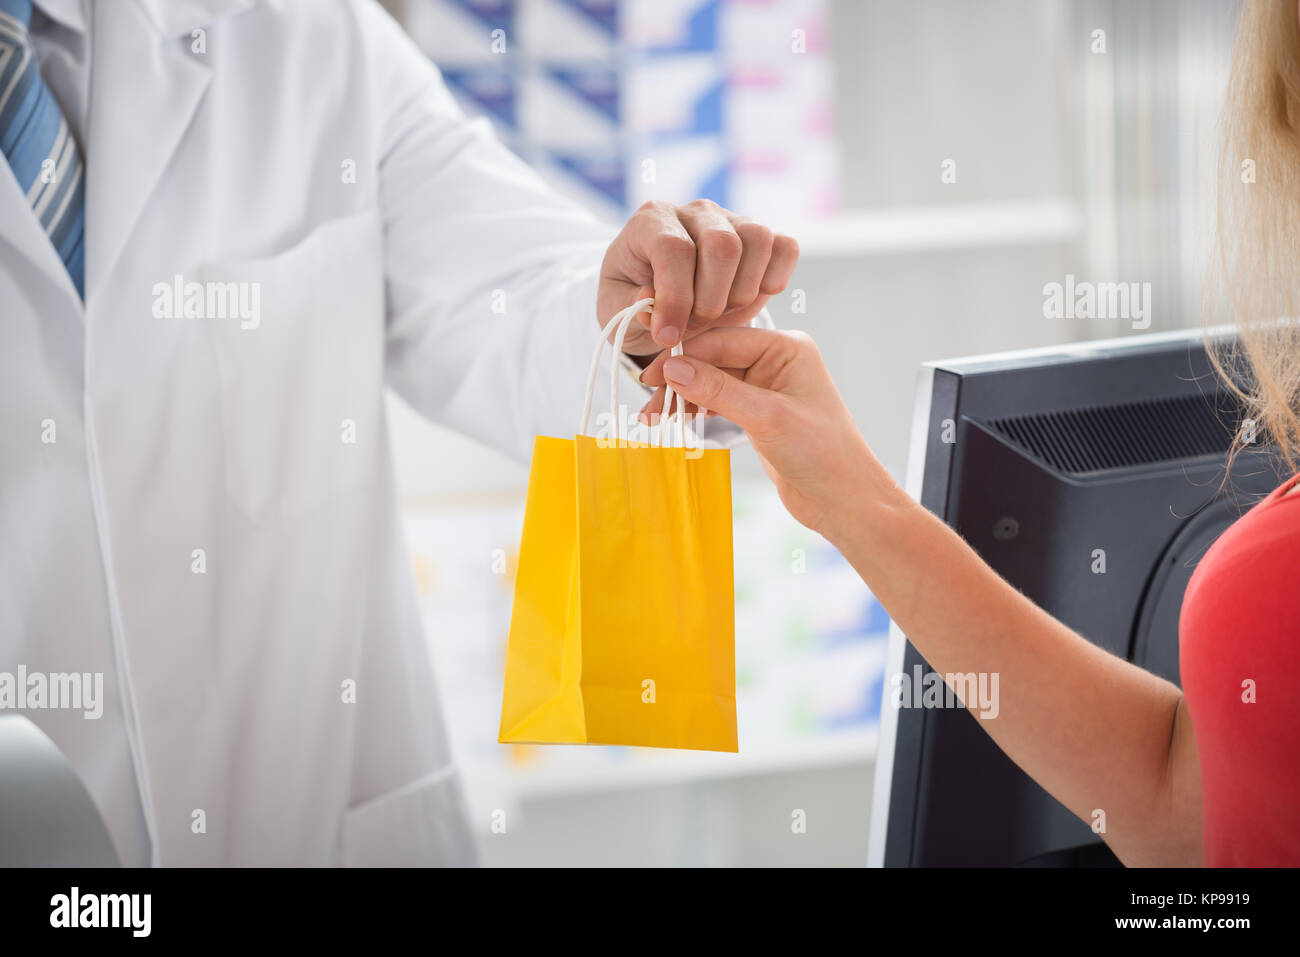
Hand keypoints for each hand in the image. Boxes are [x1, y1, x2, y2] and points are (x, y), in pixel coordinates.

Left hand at [598, 199, 798, 355]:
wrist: (662, 300)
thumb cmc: (636, 300)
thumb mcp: (618, 310)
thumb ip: (632, 307)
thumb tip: (650, 301)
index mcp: (652, 221)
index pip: (674, 248)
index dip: (675, 298)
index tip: (668, 336)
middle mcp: (695, 212)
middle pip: (722, 244)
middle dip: (711, 300)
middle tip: (695, 326)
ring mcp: (733, 220)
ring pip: (758, 240)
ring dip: (742, 292)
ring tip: (720, 314)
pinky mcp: (761, 237)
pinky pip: (784, 247)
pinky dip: (775, 278)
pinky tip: (751, 298)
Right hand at [637, 326, 894, 536]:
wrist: (843, 499)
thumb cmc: (823, 454)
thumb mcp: (767, 418)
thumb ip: (719, 390)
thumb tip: (674, 369)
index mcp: (786, 347)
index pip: (723, 339)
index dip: (685, 355)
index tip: (652, 374)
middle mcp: (775, 360)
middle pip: (713, 357)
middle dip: (679, 377)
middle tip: (648, 398)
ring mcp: (765, 386)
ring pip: (711, 380)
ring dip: (682, 396)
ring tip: (652, 417)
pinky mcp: (757, 411)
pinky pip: (717, 399)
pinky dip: (695, 408)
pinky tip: (675, 418)